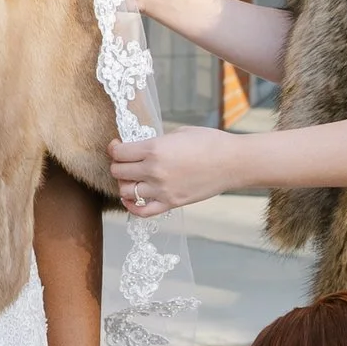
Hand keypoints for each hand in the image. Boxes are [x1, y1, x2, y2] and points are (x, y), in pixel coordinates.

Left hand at [109, 125, 239, 217]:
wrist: (233, 162)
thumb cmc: (209, 142)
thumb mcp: (178, 133)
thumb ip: (156, 142)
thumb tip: (141, 148)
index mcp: (154, 149)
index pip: (119, 153)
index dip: (114, 148)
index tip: (116, 146)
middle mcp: (154, 171)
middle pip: (118, 172)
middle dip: (117, 165)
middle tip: (124, 161)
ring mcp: (162, 189)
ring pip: (125, 192)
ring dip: (124, 184)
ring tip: (131, 178)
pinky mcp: (171, 203)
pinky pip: (142, 212)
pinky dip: (132, 207)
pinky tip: (132, 199)